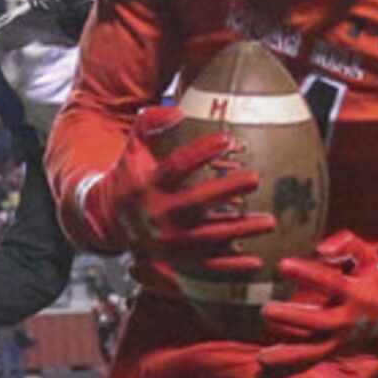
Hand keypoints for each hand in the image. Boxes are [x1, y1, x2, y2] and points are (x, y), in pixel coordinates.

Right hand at [69, 106, 273, 272]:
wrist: (108, 222)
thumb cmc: (131, 178)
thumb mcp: (133, 149)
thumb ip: (148, 124)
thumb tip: (175, 110)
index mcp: (148, 185)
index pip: (175, 167)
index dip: (200, 152)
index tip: (227, 140)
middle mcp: (158, 214)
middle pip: (195, 203)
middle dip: (225, 190)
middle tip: (255, 178)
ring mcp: (168, 241)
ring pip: (207, 237)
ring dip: (239, 230)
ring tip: (269, 221)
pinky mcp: (177, 262)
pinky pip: (206, 267)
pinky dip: (231, 267)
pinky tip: (256, 261)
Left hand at [260, 231, 377, 372]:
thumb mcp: (372, 257)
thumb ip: (348, 245)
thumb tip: (321, 248)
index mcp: (358, 294)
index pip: (330, 283)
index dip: (308, 273)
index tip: (283, 264)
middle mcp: (349, 320)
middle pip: (319, 322)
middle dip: (293, 317)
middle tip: (266, 309)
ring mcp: (343, 339)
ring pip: (314, 351)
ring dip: (288, 355)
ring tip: (262, 357)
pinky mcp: (337, 350)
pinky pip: (312, 359)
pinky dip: (291, 364)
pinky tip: (267, 366)